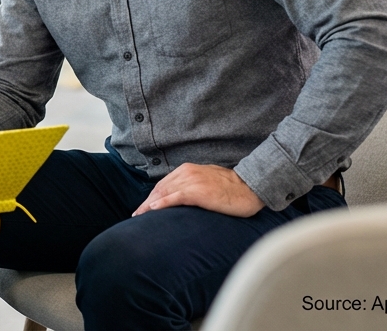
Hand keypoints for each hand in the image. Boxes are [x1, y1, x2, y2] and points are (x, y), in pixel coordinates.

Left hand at [132, 163, 263, 217]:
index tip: (143, 208)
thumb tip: (180, 196)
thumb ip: (192, 185)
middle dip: (146, 202)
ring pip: (164, 193)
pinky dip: (163, 203)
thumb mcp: (207, 181)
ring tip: (140, 216)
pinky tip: (153, 209)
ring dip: (149, 205)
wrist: (250, 187)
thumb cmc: (231, 187)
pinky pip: (176, 197)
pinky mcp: (199, 192)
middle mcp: (186, 173)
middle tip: (136, 215)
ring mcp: (192, 182)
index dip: (151, 197)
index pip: (163, 184)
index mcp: (187, 170)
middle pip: (160, 189)